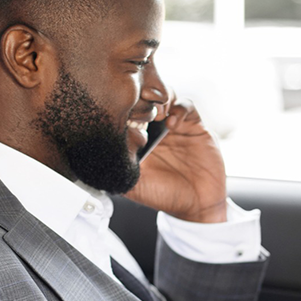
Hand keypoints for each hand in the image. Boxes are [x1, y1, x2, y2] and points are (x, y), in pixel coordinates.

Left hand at [124, 97, 227, 222]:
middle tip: (138, 106)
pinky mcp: (194, 126)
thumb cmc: (165, 195)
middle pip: (146, 98)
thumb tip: (103, 150)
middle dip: (141, 97)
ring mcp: (175, 125)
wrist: (197, 205)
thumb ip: (120, 168)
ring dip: (160, 99)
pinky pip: (186, 106)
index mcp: (139, 139)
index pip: (127, 112)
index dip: (124, 108)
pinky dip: (179, 109)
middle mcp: (156, 128)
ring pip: (165, 96)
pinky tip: (172, 124)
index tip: (120, 113)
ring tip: (156, 113)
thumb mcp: (134, 185)